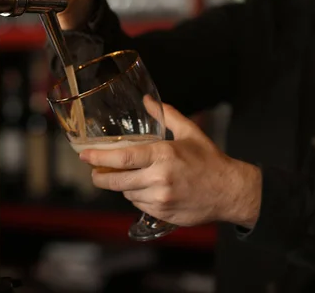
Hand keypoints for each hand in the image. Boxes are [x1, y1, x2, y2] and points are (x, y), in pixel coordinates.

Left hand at [79, 97, 261, 227]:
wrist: (230, 191)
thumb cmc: (210, 160)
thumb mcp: (189, 133)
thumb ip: (166, 115)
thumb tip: (148, 101)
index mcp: (163, 155)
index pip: (122, 158)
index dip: (99, 158)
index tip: (84, 156)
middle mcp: (159, 178)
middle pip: (117, 181)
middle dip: (101, 177)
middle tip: (94, 172)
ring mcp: (161, 198)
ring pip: (127, 194)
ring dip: (123, 186)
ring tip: (126, 178)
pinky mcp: (163, 213)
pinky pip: (139, 205)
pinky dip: (137, 197)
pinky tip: (144, 189)